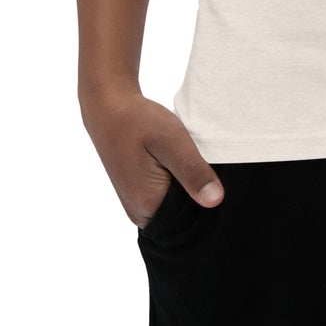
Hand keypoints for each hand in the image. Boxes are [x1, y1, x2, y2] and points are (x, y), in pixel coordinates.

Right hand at [80, 85, 226, 226]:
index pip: (193, 217)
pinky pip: (166, 197)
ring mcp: (137, 206)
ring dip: (187, 186)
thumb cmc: (139, 122)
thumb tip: (216, 201)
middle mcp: (141, 214)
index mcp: (149, 206)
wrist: (109, 109)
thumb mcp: (172, 141)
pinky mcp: (138, 195)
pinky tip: (178, 163)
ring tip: (185, 159)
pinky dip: (177, 182)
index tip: (213, 171)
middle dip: (198, 192)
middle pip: (184, 214)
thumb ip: (192, 171)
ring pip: (176, 205)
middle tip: (199, 159)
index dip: (209, 196)